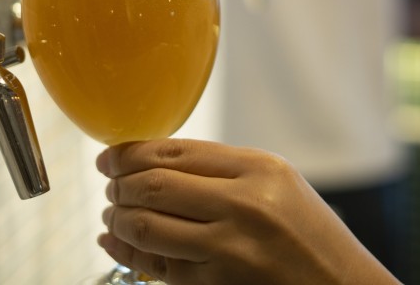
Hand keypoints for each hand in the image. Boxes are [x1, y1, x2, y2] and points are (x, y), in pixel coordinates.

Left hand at [96, 139, 401, 284]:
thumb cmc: (310, 233)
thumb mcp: (278, 182)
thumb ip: (221, 167)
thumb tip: (151, 159)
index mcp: (259, 169)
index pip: (173, 152)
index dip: (129, 153)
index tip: (110, 157)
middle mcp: (243, 206)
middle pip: (152, 186)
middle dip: (118, 184)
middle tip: (109, 185)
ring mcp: (229, 252)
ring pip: (146, 226)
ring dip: (117, 219)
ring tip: (112, 214)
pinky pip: (156, 267)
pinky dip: (126, 253)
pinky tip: (116, 243)